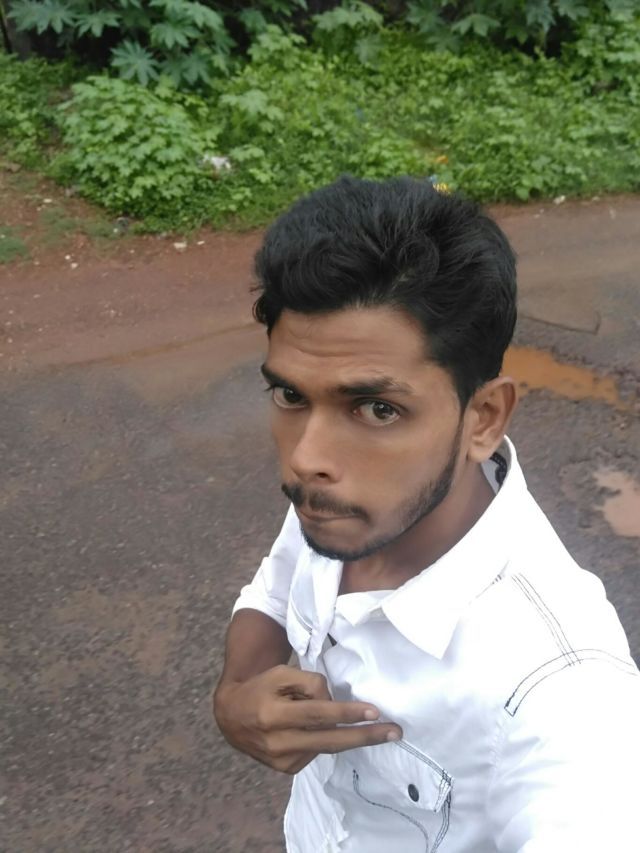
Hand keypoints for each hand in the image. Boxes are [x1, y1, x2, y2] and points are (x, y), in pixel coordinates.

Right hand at [213, 664, 402, 773]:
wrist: (231, 715)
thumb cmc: (261, 687)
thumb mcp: (281, 673)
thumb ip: (310, 684)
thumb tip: (336, 702)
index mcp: (273, 715)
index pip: (318, 714)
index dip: (347, 713)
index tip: (374, 712)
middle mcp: (277, 742)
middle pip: (330, 741)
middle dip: (365, 737)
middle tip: (394, 732)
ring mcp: (282, 760)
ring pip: (325, 746)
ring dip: (343, 733)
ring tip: (339, 715)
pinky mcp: (286, 769)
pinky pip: (315, 751)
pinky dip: (321, 737)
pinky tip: (311, 727)